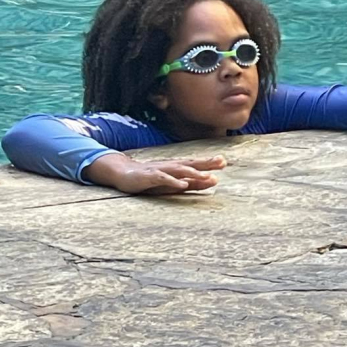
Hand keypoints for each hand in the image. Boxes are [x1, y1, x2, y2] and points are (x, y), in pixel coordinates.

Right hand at [87, 153, 226, 194]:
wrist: (122, 173)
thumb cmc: (150, 179)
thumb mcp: (175, 182)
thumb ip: (193, 183)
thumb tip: (214, 180)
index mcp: (176, 167)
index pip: (195, 164)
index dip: (209, 162)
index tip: (224, 161)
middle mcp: (169, 166)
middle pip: (190, 163)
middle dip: (205, 163)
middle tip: (221, 162)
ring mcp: (159, 170)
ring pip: (178, 170)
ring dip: (193, 172)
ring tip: (206, 175)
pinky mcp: (149, 177)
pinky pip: (163, 179)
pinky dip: (173, 181)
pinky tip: (182, 184)